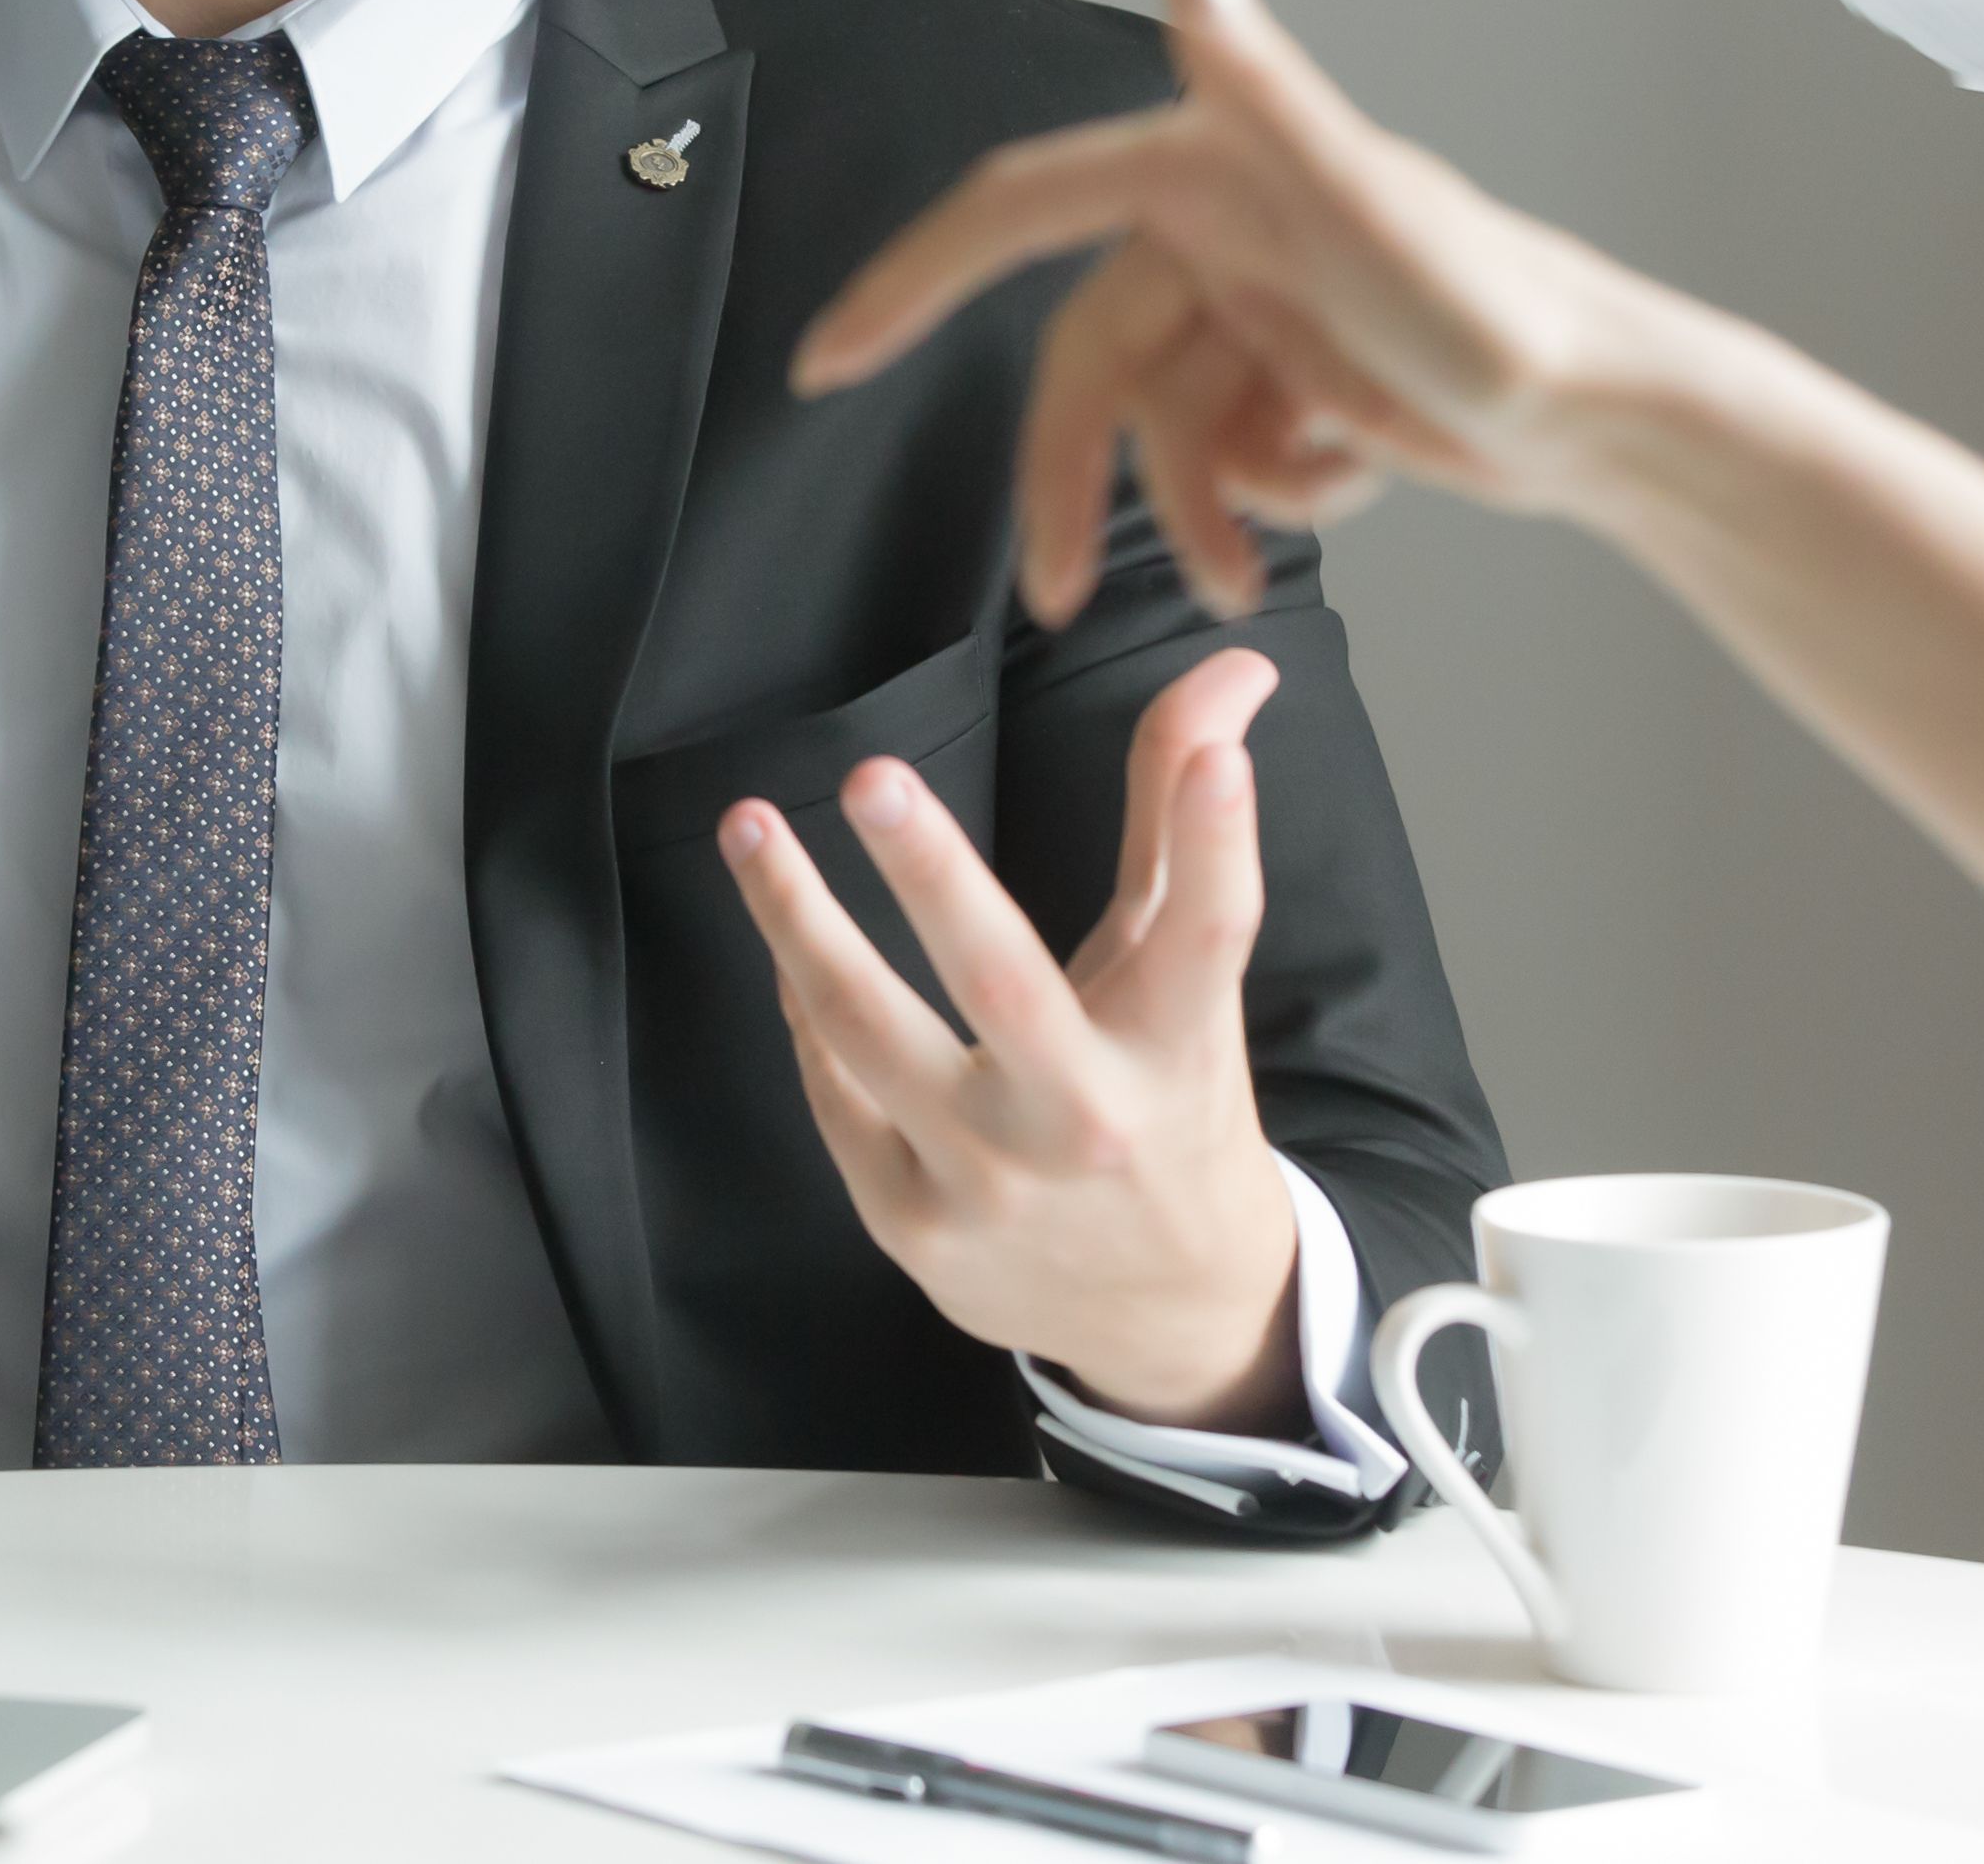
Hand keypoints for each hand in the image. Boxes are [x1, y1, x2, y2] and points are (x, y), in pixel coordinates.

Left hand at [718, 647, 1304, 1430]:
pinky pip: (837, 1094)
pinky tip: (787, 946)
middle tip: (874, 777)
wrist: (1163, 1313)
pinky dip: (807, 1014)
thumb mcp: (1186, 978)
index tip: (1225, 752)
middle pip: (1005, 987)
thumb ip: (1187, 823)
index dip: (1219, 841)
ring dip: (800, 924)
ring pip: (873, 1036)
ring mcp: (988, 1183)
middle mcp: (1085, 1121)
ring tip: (750, 826)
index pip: (1210, 934)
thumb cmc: (1166, 1106)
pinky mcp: (911, 1225)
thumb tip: (1234, 670)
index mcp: (1176, 1050)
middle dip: (935, 877)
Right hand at [792, 0, 1656, 626]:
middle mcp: (1226, 229)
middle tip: (1058, 593)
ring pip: (1159, 428)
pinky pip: (1232, 456)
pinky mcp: (1307, 376)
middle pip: (1089, 366)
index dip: (911, 280)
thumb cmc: (1500, 306)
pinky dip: (1269, 497)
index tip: (825, 363)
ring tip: (1244, 579)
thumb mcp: (1363, 201)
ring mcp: (1265, 309)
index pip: (1018, 213)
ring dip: (1190, 511)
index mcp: (1209, 171)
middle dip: (1073, 481)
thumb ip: (1259, 83)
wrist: (1611, 419)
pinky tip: (1340, 495)